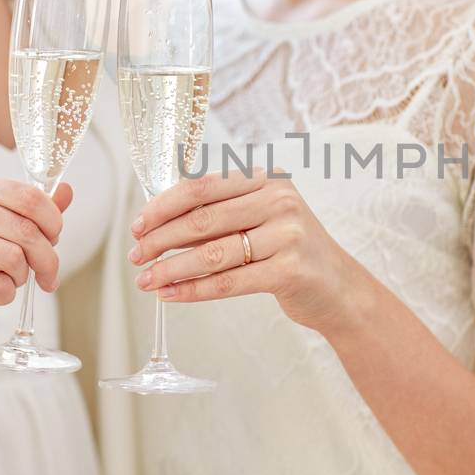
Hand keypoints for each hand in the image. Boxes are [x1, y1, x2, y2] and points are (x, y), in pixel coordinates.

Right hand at [0, 173, 72, 326]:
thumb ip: (23, 207)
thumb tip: (68, 191)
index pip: (30, 197)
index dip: (53, 222)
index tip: (54, 240)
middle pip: (27, 231)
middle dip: (48, 259)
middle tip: (49, 277)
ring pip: (14, 259)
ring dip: (21, 279)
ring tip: (7, 282)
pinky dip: (4, 295)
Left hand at [129, 170, 376, 335]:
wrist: (339, 287)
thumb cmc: (291, 251)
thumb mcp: (261, 219)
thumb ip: (220, 215)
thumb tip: (156, 225)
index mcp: (267, 179)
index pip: (202, 187)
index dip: (163, 206)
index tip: (137, 226)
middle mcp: (279, 200)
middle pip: (202, 219)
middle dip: (160, 240)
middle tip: (135, 257)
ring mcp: (287, 234)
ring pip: (211, 253)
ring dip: (170, 268)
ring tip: (146, 280)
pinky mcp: (290, 270)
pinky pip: (228, 281)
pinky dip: (193, 290)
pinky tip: (170, 295)